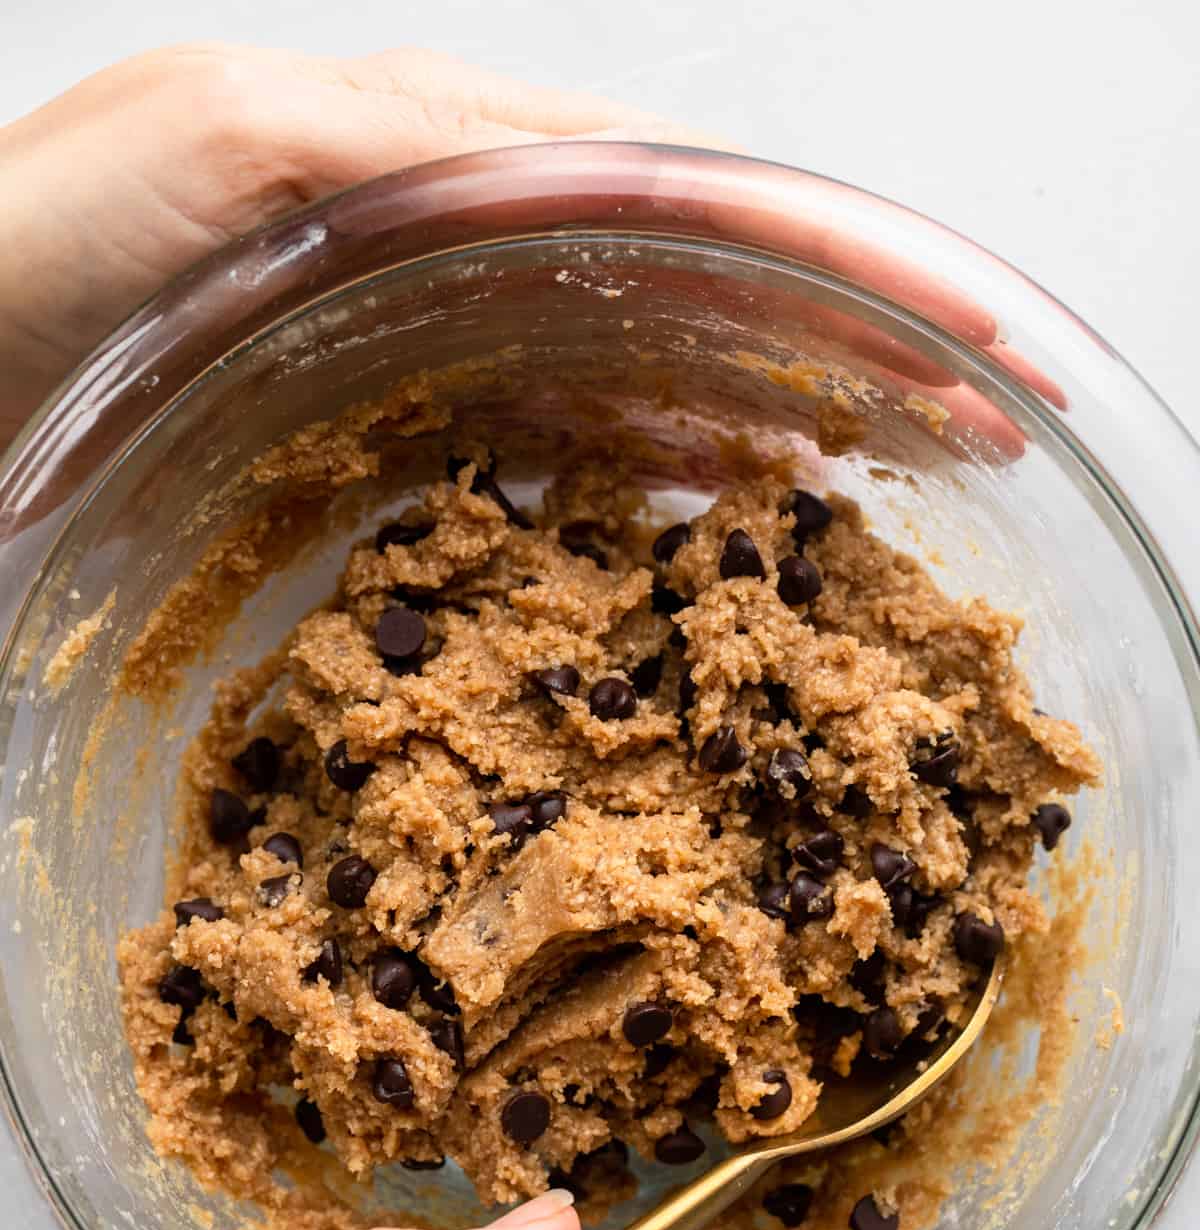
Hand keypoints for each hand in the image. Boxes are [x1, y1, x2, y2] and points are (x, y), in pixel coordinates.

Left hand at [0, 44, 1055, 465]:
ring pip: (630, 344)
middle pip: (678, 265)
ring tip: (883, 454)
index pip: (669, 190)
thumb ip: (387, 142)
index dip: (820, 251)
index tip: (948, 322)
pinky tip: (717, 480)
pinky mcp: (366, 404)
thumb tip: (569, 166)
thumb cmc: (28, 262)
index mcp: (413, 150)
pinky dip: (648, 447)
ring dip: (769, 394)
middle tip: (967, 409)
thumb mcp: (212, 146)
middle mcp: (430, 225)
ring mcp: (405, 319)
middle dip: (833, 329)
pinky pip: (540, 418)